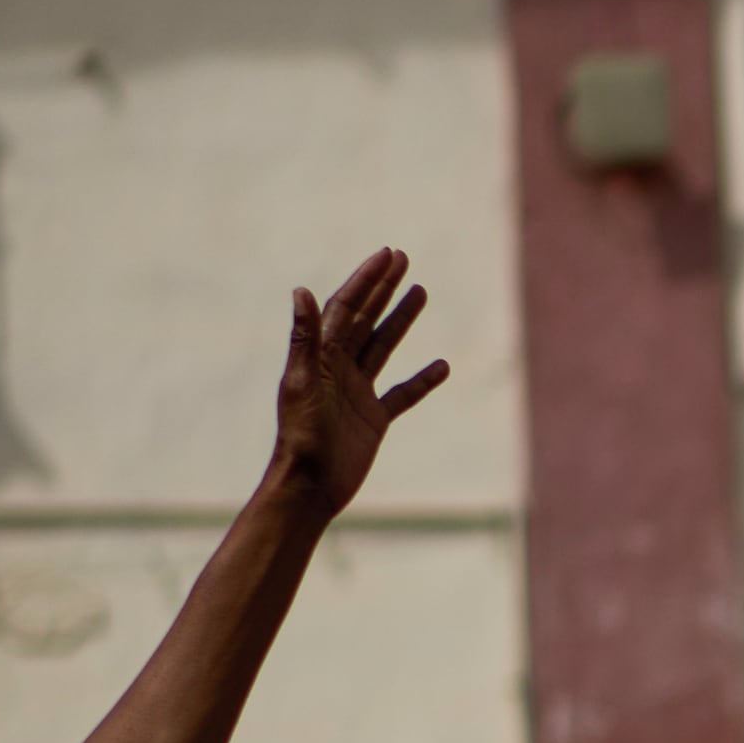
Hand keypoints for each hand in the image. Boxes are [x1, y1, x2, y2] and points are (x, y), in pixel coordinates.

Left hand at [259, 248, 446, 518]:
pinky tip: (441, 366)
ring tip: (420, 291)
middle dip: (383, 288)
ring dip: (401, 320)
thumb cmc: (301, 438)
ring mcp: (358, 393)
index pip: (345, 309)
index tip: (386, 255)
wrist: (310, 487)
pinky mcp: (374, 419)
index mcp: (321, 357)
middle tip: (402, 258)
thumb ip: (305, 339)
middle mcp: (339, 369)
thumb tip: (302, 290)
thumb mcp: (302, 383)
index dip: (365, 281)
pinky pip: (403, 394)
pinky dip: (422, 380)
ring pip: (384, 347)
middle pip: (365, 319)